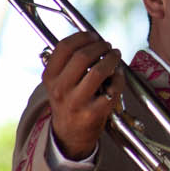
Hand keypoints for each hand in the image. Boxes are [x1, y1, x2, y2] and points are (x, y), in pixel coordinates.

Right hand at [42, 31, 124, 159]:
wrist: (70, 135)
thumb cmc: (69, 102)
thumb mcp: (58, 83)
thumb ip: (69, 63)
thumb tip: (92, 39)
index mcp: (50, 78)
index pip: (64, 47)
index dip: (82, 37)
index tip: (93, 35)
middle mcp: (61, 89)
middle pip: (82, 56)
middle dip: (99, 46)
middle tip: (107, 45)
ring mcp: (77, 102)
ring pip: (99, 71)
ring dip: (111, 58)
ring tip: (115, 55)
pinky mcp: (94, 113)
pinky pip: (113, 87)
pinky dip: (119, 77)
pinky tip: (118, 73)